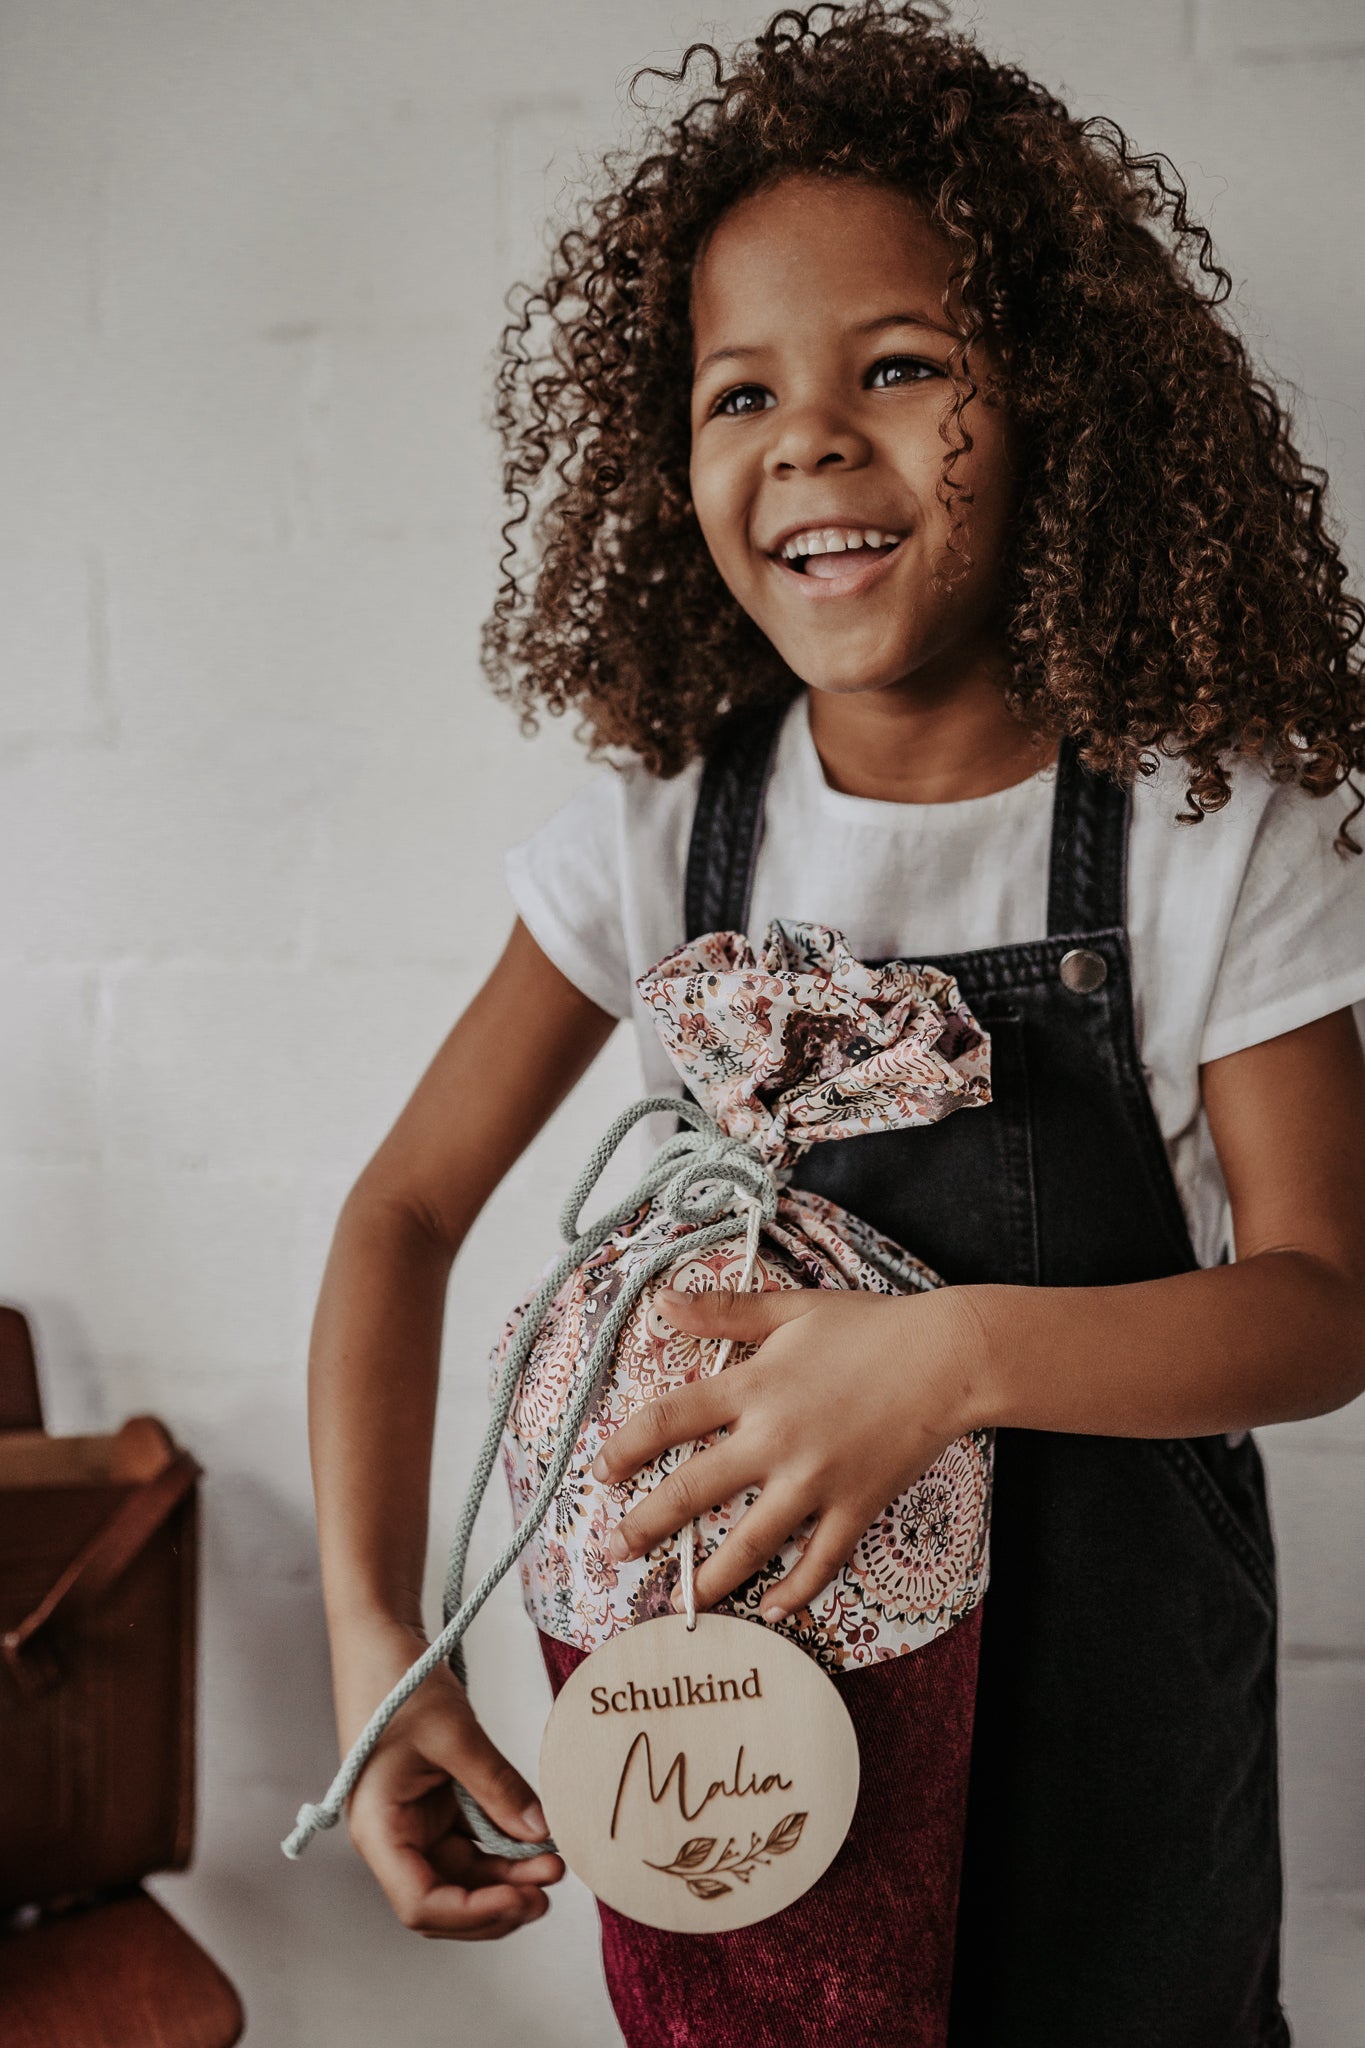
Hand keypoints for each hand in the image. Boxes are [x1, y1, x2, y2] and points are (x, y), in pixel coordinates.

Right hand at [335, 1622, 563, 1939]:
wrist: (378, 1639)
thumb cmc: (397, 1681)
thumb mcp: (454, 1733)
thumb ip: (497, 1786)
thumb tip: (542, 1834)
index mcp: (378, 1829)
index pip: (421, 1903)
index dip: (474, 1912)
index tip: (524, 1898)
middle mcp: (392, 1837)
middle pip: (446, 1898)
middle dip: (499, 1900)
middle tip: (551, 1882)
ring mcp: (413, 1824)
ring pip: (463, 1874)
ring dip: (507, 1876)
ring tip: (554, 1862)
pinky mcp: (433, 1807)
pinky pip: (470, 1842)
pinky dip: (503, 1846)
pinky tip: (537, 1839)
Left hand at [591, 1281, 985, 1619]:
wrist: (949, 1357)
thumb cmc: (869, 1326)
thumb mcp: (791, 1310)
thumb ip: (724, 1312)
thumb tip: (661, 1300)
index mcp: (754, 1386)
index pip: (669, 1419)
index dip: (626, 1446)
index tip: (603, 1470)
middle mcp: (777, 1439)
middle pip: (694, 1490)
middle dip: (647, 1525)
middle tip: (614, 1550)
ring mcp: (817, 1479)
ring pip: (751, 1541)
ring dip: (711, 1576)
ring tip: (683, 1599)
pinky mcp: (857, 1505)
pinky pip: (821, 1559)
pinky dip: (797, 1589)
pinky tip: (773, 1609)